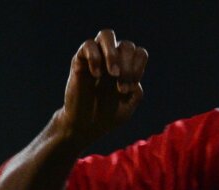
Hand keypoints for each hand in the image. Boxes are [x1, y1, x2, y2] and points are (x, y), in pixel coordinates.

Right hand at [60, 30, 147, 146]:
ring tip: (113, 74)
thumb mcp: (127, 108)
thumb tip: (135, 80)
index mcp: (127, 68)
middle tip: (121, 88)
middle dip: (128, 66)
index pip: (138, 53)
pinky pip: (88, 45)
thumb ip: (136, 94)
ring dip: (113, 54)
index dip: (137, 67)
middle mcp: (112, 59)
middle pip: (126, 45)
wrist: (85, 126)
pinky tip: (96, 76)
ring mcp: (96, 58)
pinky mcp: (80, 60)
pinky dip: (95, 58)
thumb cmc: (107, 117)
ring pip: (107, 35)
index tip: (129, 88)